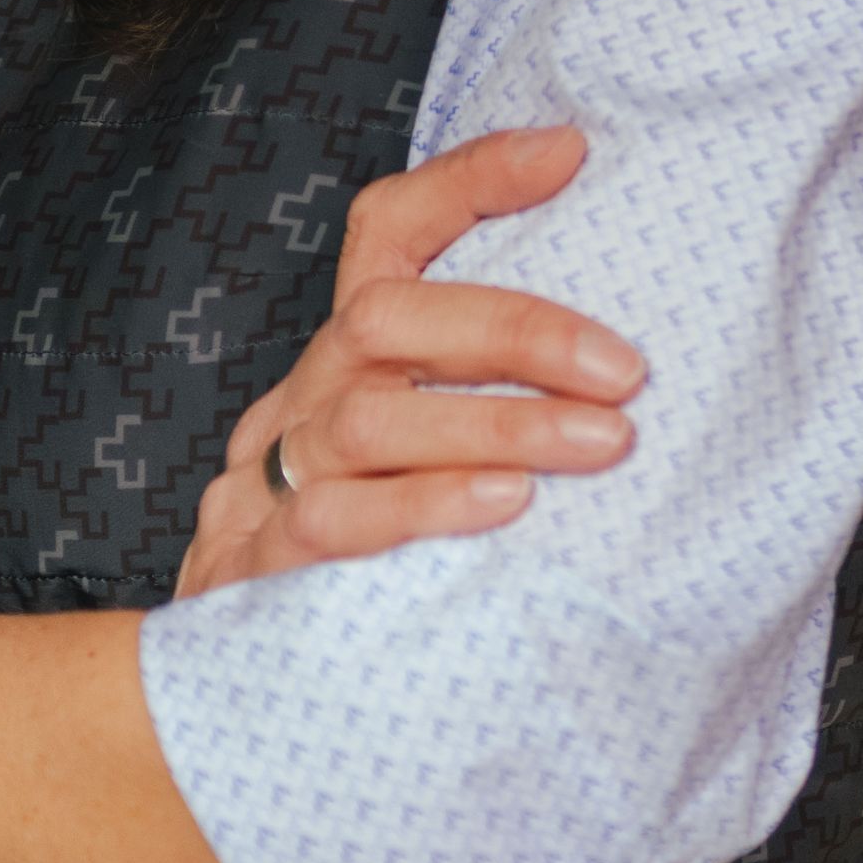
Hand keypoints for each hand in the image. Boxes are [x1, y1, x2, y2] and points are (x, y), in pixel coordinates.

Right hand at [175, 123, 643, 598]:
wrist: (229, 708)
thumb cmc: (366, 581)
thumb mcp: (433, 481)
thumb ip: (499, 412)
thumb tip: (632, 375)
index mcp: (342, 367)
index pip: (386, 234)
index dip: (468, 182)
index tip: (570, 153)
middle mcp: (298, 406)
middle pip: (383, 318)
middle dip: (513, 332)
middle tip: (625, 374)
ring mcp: (261, 486)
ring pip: (367, 421)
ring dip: (493, 425)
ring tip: (598, 445)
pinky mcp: (247, 571)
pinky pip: (328, 523)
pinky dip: (421, 509)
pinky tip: (502, 513)